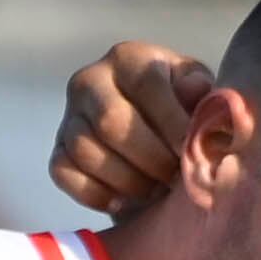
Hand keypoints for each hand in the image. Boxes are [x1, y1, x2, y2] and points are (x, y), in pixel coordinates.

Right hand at [49, 42, 208, 217]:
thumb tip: (196, 91)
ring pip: (87, 151)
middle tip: (176, 178)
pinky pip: (66, 174)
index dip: (172, 123)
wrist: (159, 143)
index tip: (192, 152)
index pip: (147, 85)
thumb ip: (202, 96)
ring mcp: (70, 116)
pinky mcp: (58, 150)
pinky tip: (126, 201)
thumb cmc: (185, 116)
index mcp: (130, 59)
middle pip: (111, 122)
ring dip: (129, 181)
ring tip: (157, 190)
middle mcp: (91, 80)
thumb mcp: (200, 99)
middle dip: (152, 159)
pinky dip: (98, 194)